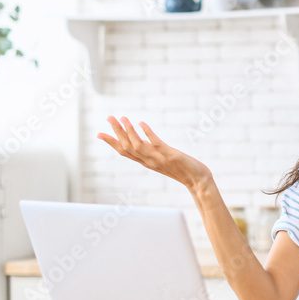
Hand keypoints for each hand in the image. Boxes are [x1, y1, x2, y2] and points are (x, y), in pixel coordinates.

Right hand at [97, 116, 211, 191]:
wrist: (199, 182)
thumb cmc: (183, 171)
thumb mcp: (164, 162)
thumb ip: (153, 154)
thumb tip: (144, 142)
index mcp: (147, 163)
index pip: (124, 152)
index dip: (111, 143)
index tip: (99, 134)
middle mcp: (150, 162)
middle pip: (127, 147)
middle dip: (116, 132)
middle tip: (108, 118)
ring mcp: (159, 159)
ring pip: (138, 145)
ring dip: (129, 131)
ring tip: (122, 117)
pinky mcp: (170, 155)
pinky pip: (156, 143)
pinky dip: (147, 133)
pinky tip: (142, 123)